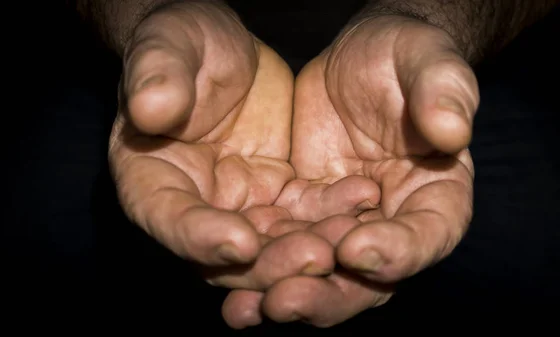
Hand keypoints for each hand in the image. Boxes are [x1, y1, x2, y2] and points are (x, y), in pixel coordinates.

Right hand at [108, 1, 333, 291]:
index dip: (199, 237)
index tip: (240, 243)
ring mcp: (238, 205)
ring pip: (273, 245)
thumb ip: (156, 77)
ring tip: (350, 235)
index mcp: (150, 178)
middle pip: (226, 253)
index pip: (167, 218)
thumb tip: (148, 107)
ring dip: (310, 247)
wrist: (224, 49)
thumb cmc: (183, 44)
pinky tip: (363, 198)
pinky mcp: (277, 194)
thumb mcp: (166, 49)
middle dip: (272, 261)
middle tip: (316, 255)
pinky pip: (306, 213)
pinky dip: (333, 214)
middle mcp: (194, 205)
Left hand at [223, 15, 477, 327]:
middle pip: (369, 278)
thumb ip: (444, 91)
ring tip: (247, 306)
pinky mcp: (307, 214)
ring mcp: (348, 224)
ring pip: (321, 275)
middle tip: (284, 298)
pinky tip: (227, 281)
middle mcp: (394, 224)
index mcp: (438, 196)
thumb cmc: (406, 58)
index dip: (398, 251)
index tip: (355, 248)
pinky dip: (259, 266)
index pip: (428, 236)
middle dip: (326, 294)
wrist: (359, 61)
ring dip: (285, 291)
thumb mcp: (428, 62)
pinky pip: (284, 246)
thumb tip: (453, 129)